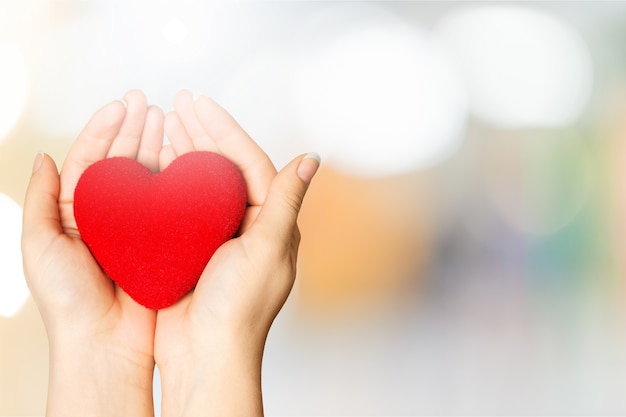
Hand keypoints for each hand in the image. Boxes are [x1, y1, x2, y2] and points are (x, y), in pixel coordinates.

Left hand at [21, 90, 163, 416]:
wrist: (103, 342)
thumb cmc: (68, 301)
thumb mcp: (38, 244)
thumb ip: (40, 199)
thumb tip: (43, 158)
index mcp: (76, 213)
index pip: (91, 159)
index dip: (105, 129)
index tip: (122, 106)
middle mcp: (108, 216)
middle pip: (122, 161)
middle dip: (134, 129)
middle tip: (148, 104)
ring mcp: (137, 228)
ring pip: (148, 178)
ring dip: (155, 146)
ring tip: (167, 119)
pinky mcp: (161, 241)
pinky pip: (169, 204)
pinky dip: (175, 180)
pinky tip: (183, 159)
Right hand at [154, 90, 318, 415]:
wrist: (205, 354)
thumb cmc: (240, 307)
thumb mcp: (267, 248)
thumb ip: (285, 200)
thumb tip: (312, 158)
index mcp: (271, 221)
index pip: (247, 162)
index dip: (224, 129)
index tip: (198, 103)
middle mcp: (246, 224)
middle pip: (222, 167)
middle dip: (201, 132)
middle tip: (178, 102)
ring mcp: (217, 235)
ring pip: (200, 183)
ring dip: (184, 152)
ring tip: (164, 123)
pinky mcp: (192, 248)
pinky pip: (181, 206)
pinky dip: (168, 183)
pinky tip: (155, 163)